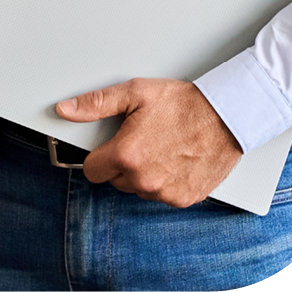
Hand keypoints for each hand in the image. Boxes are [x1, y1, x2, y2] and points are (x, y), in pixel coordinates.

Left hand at [55, 78, 242, 207]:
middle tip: (139, 140)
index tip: (107, 146)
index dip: (98, 155)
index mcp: (127, 155)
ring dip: (143, 174)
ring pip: (138, 189)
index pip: (91, 170)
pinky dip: (164, 181)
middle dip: (121, 163)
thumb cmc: (183, 103)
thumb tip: (66, 110)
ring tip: (160, 146)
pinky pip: (162, 195)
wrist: (225, 116)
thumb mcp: (135, 93)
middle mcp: (144, 179)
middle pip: (115, 180)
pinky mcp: (183, 199)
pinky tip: (173, 159)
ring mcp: (164, 193)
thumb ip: (96, 103)